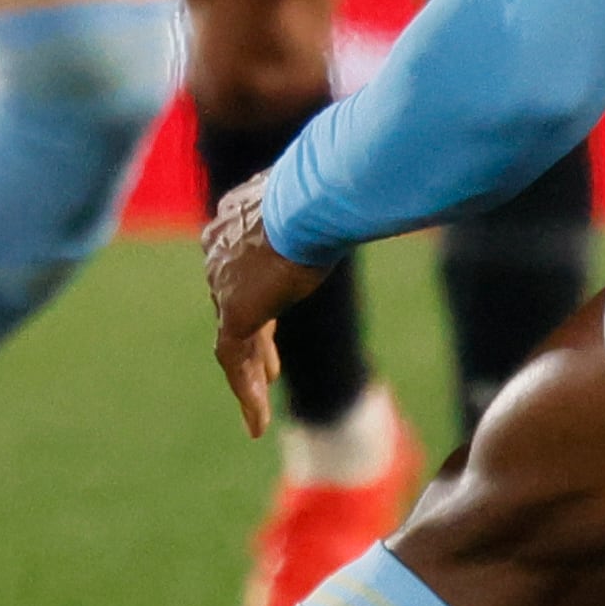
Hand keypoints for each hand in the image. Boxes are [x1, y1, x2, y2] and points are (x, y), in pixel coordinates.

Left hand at [205, 175, 328, 439]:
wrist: (310, 199)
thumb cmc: (334, 185)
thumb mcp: (334, 191)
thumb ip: (342, 197)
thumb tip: (381, 180)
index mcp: (241, 213)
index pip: (245, 254)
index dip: (261, 284)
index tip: (276, 299)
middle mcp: (223, 244)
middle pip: (236, 295)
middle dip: (255, 330)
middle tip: (271, 363)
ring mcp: (223, 279)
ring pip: (235, 333)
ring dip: (253, 366)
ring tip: (267, 396)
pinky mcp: (234, 311)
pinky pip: (233, 359)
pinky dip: (247, 391)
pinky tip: (257, 425)